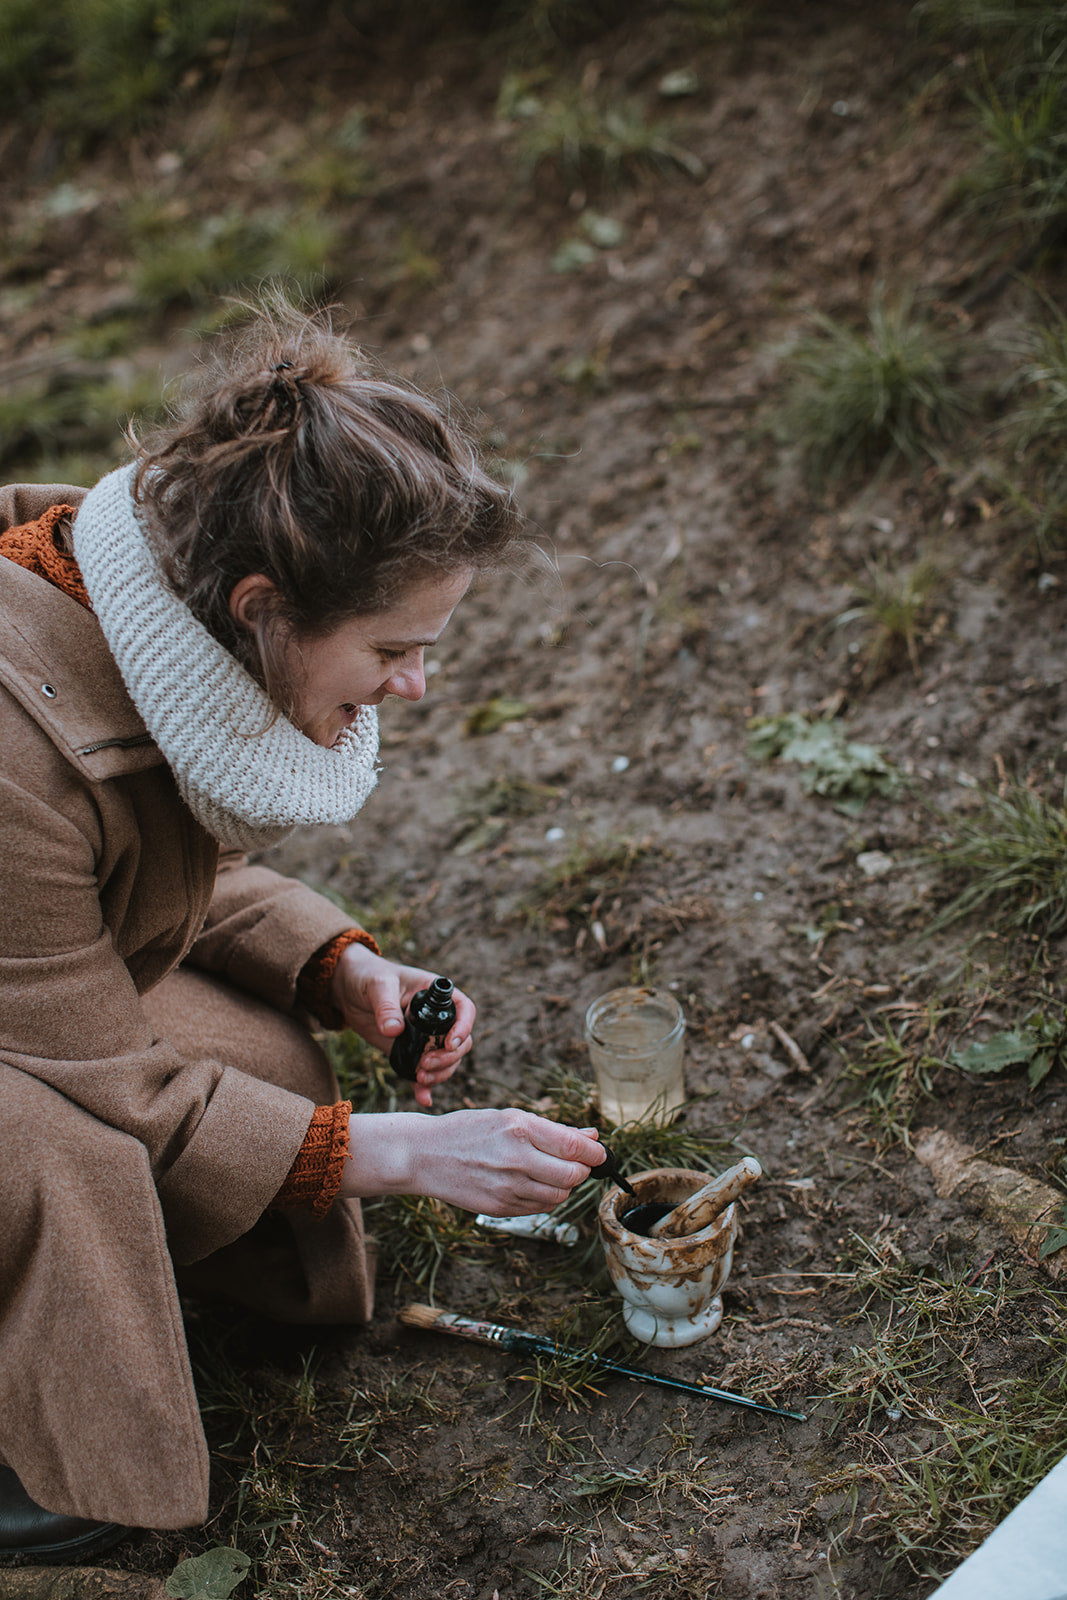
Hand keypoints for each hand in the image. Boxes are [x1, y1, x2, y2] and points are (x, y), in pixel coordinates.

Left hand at [331, 942, 474, 1107]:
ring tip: (419, 1077)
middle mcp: (436, 1018)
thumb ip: (385, 1005)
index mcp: (436, 995)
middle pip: (460, 1042)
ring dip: (440, 1073)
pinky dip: (425, 1087)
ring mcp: (424, 1037)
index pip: (464, 1010)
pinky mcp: (410, 1052)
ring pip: (447, 1060)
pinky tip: (422, 1098)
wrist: (349, 990)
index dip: (464, 1027)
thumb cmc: (368, 976)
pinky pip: (424, 1072)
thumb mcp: (377, 985)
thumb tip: (393, 1030)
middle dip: (448, 1057)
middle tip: (425, 1064)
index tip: (449, 1044)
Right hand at [340, 1109, 606, 1214]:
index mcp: (519, 1128)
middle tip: (577, 1164)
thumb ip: (552, 1130)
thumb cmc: (469, 1130)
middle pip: (572, 1176)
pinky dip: (544, 1198)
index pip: (575, 1146)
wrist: (425, 1155)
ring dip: (563, 1186)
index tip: (600, 1153)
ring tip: (550, 1172)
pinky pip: (538, 1208)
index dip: (595, 1153)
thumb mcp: (509, 1117)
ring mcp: (507, 1187)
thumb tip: (591, 1136)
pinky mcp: (499, 1208)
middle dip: (582, 1171)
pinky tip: (532, 1184)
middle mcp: (516, 1158)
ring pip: (558, 1196)